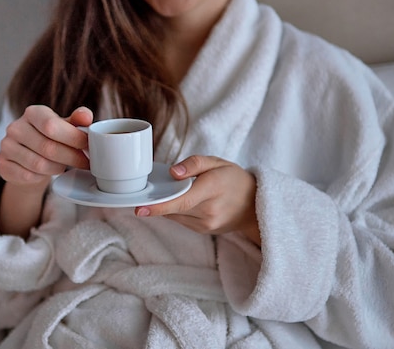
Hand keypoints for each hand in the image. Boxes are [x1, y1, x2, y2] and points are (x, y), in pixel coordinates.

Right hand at [0, 105, 92, 189]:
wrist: (28, 158)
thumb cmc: (50, 139)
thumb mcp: (65, 127)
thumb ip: (77, 121)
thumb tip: (86, 116)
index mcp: (33, 113)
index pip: (52, 125)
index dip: (73, 138)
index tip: (88, 147)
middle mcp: (15, 127)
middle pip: (48, 148)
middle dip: (71, 157)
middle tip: (85, 163)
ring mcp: (6, 145)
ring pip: (39, 164)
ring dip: (58, 168)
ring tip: (65, 166)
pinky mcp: (1, 163)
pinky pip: (27, 176)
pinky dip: (42, 177)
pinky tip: (48, 172)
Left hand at [135, 155, 260, 245]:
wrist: (254, 205)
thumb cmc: (233, 179)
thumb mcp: (216, 162)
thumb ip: (193, 164)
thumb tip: (172, 172)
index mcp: (213, 188)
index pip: (182, 200)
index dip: (158, 206)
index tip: (139, 208)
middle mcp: (210, 210)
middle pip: (175, 208)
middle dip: (158, 202)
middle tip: (144, 195)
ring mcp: (207, 224)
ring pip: (175, 215)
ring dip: (167, 206)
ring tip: (168, 193)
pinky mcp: (203, 230)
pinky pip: (181, 220)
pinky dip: (175, 210)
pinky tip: (179, 201)